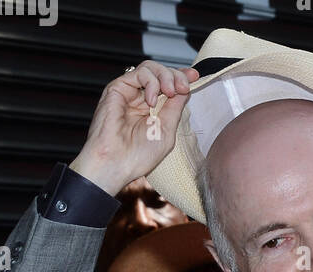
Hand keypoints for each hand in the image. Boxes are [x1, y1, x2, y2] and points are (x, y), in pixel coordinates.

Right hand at [70, 61, 198, 194]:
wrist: (117, 162)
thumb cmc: (139, 154)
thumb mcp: (167, 131)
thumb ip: (175, 108)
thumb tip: (185, 89)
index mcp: (156, 109)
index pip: (170, 85)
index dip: (182, 77)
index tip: (195, 76)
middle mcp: (142, 98)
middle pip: (162, 73)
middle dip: (176, 76)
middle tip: (183, 88)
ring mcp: (130, 92)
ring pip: (150, 68)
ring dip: (165, 76)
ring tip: (169, 92)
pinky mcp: (117, 88)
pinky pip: (137, 73)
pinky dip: (150, 82)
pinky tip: (151, 100)